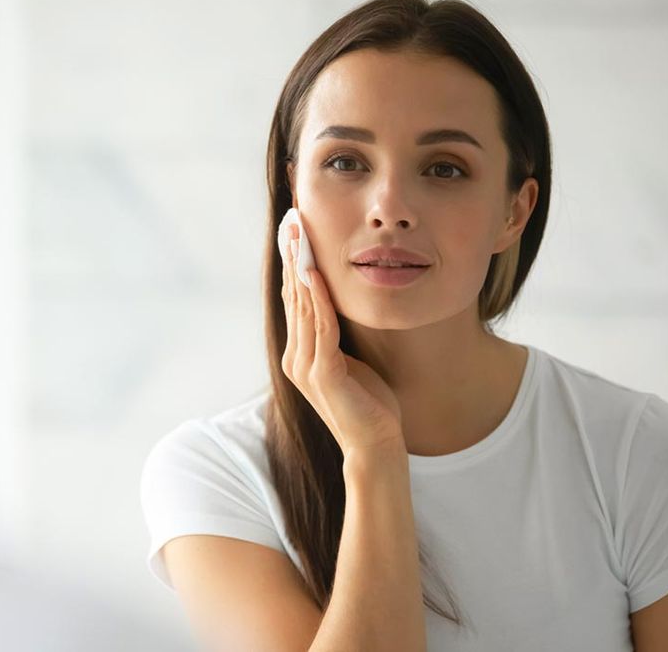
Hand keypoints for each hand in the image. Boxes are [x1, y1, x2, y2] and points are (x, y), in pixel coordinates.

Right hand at [280, 223, 404, 456]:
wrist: (376, 446)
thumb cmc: (370, 405)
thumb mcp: (351, 362)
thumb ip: (337, 338)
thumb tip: (339, 308)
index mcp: (299, 355)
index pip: (294, 300)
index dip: (293, 264)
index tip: (294, 232)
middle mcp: (295, 358)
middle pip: (292, 297)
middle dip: (292, 257)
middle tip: (290, 221)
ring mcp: (305, 367)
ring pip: (302, 307)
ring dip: (301, 268)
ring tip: (299, 236)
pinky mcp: (323, 374)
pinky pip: (321, 327)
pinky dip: (318, 298)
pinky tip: (315, 274)